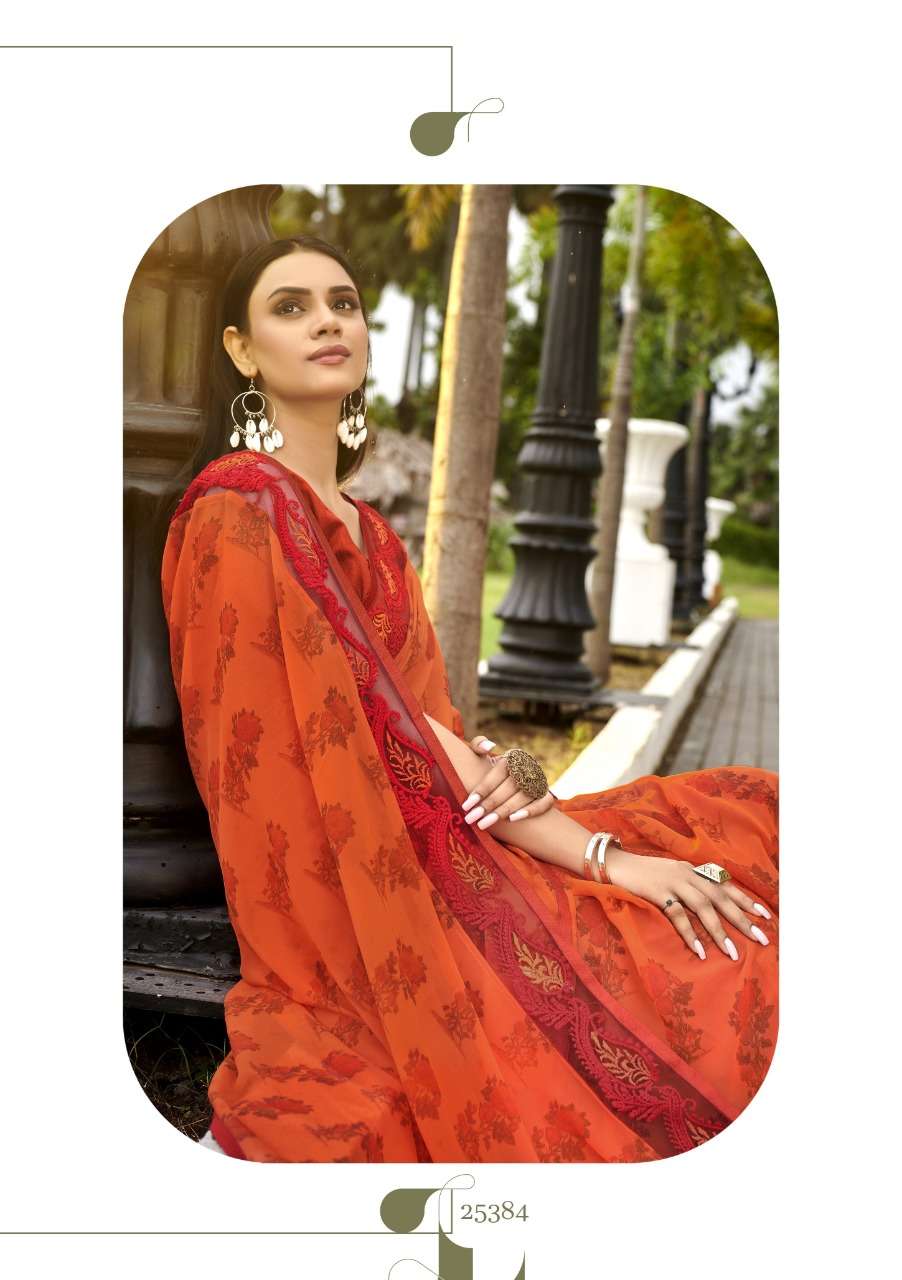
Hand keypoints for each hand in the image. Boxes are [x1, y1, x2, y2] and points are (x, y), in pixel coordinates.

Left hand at [460, 747, 556, 828]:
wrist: (514, 780)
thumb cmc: (493, 770)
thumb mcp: (484, 755)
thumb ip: (478, 745)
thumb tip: (490, 746)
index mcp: (513, 756)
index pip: (497, 774)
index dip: (481, 790)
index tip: (466, 806)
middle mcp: (529, 767)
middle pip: (509, 787)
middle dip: (488, 804)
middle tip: (472, 819)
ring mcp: (540, 780)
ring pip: (524, 797)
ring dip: (503, 811)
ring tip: (484, 823)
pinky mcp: (547, 794)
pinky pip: (544, 803)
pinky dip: (530, 811)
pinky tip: (512, 820)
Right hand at [604, 845, 772, 960]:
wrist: (616, 863)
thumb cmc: (644, 873)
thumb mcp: (672, 875)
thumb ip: (690, 885)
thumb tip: (710, 904)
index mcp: (693, 870)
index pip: (725, 885)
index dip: (746, 900)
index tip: (765, 916)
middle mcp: (688, 874)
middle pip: (721, 898)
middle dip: (742, 919)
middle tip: (761, 939)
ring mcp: (673, 882)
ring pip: (703, 907)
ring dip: (719, 931)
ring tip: (732, 952)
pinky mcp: (657, 892)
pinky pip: (678, 915)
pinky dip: (690, 933)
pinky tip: (699, 950)